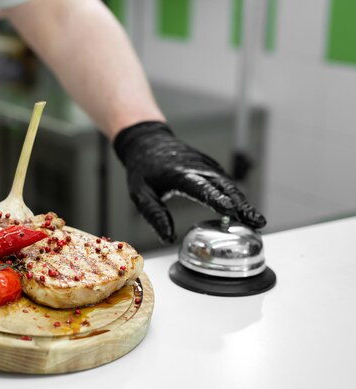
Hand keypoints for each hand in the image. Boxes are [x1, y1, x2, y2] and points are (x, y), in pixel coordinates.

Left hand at [114, 121, 265, 242]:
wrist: (148, 143)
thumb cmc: (143, 169)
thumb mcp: (139, 194)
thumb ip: (154, 215)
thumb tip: (168, 238)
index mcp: (179, 173)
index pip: (200, 187)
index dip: (217, 199)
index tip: (231, 210)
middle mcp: (197, 168)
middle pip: (224, 187)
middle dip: (241, 205)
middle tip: (256, 222)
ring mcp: (207, 166)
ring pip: (229, 185)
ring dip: (244, 203)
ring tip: (257, 222)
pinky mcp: (211, 168)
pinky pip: (226, 184)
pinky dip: (237, 197)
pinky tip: (245, 213)